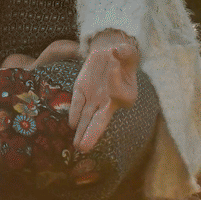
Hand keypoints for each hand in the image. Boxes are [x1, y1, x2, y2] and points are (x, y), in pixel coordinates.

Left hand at [68, 32, 138, 152]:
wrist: (109, 53)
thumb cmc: (123, 56)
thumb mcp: (128, 51)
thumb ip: (126, 52)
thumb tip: (118, 51)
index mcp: (127, 94)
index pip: (119, 95)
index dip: (115, 82)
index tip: (114, 67)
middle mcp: (109, 102)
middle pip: (101, 121)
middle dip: (92, 134)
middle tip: (84, 148)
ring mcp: (94, 99)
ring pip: (87, 118)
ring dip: (81, 131)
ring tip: (77, 146)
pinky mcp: (82, 91)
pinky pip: (78, 104)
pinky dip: (74, 112)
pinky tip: (72, 124)